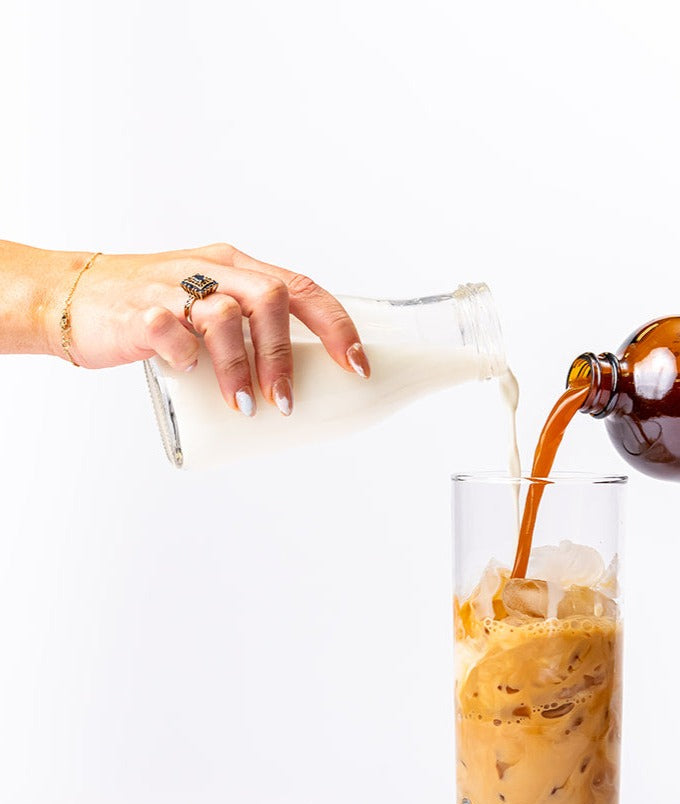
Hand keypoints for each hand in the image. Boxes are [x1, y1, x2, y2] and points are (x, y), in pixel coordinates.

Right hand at [65, 243, 369, 415]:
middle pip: (269, 300)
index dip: (337, 327)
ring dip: (240, 367)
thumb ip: (251, 332)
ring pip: (222, 315)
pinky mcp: (136, 310)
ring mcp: (172, 287)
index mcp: (237, 268)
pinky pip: (167, 327)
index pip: (302, 288)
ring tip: (245, 406)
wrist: (70, 296)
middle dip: (284, 357)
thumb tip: (306, 385)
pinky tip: (188, 373)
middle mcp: (211, 270)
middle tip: (285, 403)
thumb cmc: (154, 310)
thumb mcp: (210, 306)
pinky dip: (185, 353)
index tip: (358, 366)